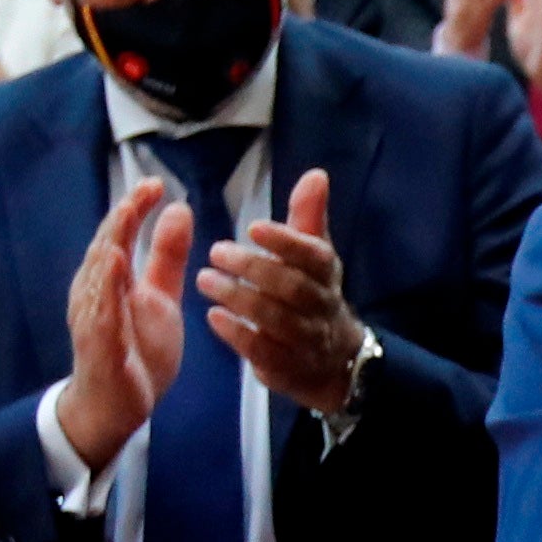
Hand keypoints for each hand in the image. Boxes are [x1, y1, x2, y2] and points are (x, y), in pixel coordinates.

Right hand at [54, 173, 201, 470]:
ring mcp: (92, 318)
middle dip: (123, 217)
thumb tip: (178, 208)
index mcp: (110, 278)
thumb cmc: (134, 348)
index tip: (156, 185)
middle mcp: (95, 292)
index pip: (120, 234)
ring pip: (98, 275)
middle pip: (106, 246)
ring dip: (112, 243)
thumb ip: (167, 256)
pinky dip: (106, 289)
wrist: (116, 405)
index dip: (134, 208)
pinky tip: (116, 266)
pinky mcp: (97, 345)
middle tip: (144, 191)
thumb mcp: (160, 296)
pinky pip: (99, 313)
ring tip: (127, 215)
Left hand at [202, 169, 367, 417]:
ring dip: (239, 298)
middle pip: (291, 287)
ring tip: (205, 280)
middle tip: (215, 252)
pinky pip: (263, 351)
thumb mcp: (315, 256)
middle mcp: (321, 306)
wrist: (335, 361)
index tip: (253, 227)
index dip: (285, 241)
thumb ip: (308, 216)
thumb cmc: (313, 296)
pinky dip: (237, 334)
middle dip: (253, 268)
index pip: (313, 255)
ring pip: (275, 319)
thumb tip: (317, 174)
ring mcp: (306, 340)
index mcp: (326, 274)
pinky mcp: (288, 368)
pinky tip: (213, 317)